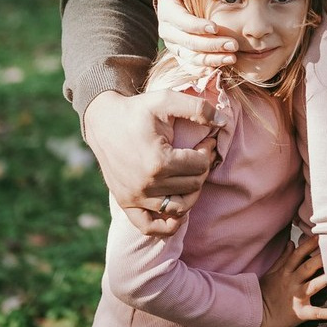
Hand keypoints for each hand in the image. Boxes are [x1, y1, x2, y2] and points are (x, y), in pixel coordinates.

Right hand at [84, 86, 218, 235]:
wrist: (103, 121)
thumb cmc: (137, 110)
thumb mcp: (166, 100)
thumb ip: (198, 108)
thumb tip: (223, 122)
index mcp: (159, 161)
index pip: (200, 165)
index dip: (208, 151)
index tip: (206, 141)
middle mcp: (147, 185)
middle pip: (193, 186)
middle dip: (202, 168)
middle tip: (199, 154)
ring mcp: (135, 197)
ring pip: (180, 207)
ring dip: (192, 192)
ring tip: (189, 174)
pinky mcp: (126, 203)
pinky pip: (150, 226)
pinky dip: (168, 224)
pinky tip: (178, 210)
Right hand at [156, 0, 236, 72]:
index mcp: (167, 12)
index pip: (182, 22)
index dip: (198, 26)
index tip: (216, 27)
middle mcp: (167, 31)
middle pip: (189, 42)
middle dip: (212, 45)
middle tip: (233, 45)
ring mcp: (174, 45)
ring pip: (191, 57)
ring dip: (212, 59)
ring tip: (232, 58)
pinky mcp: (181, 54)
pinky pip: (190, 66)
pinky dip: (203, 69)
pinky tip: (218, 69)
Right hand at [255, 234, 326, 326]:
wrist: (255, 316)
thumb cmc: (264, 293)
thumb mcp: (271, 273)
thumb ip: (283, 258)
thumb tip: (291, 242)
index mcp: (285, 272)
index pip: (298, 255)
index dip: (308, 245)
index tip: (320, 235)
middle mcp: (292, 282)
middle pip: (308, 267)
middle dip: (321, 258)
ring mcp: (296, 297)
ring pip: (314, 285)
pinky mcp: (300, 313)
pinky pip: (315, 313)